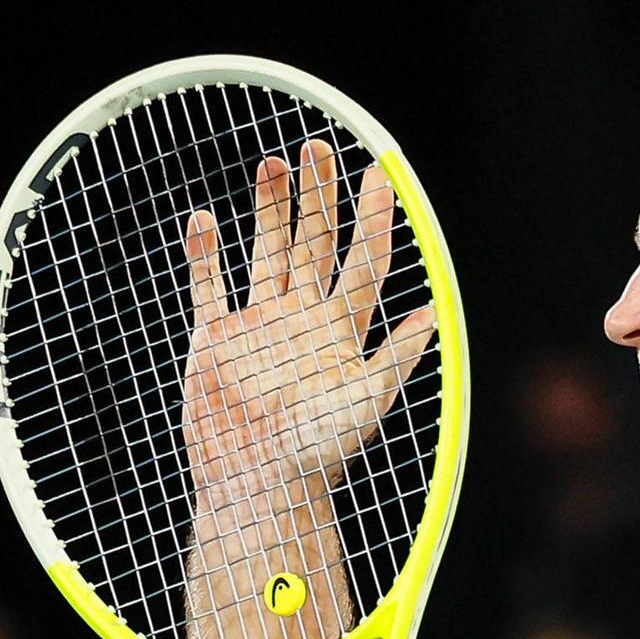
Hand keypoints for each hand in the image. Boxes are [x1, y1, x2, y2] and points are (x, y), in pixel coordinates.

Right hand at [183, 140, 433, 502]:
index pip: (364, 261)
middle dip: (319, 197)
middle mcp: (303, 321)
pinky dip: (205, 254)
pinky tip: (206, 218)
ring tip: (272, 162)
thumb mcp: (367, 403)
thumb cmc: (315, 454)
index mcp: (342, 331)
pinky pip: (209, 287)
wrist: (256, 489)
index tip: (380, 174)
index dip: (373, 218)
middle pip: (315, 244)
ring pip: (266, 253)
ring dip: (270, 210)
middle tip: (318, 149)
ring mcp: (258, 327)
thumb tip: (434, 310)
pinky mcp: (216, 341)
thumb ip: (396, 356)